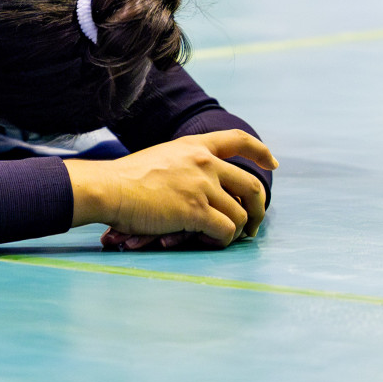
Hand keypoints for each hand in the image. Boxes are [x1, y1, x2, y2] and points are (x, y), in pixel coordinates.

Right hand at [70, 130, 276, 247]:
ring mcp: (201, 186)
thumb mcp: (162, 157)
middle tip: (253, 224)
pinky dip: (223, 241)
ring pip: (241, 214)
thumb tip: (206, 185)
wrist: (109, 188)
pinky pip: (226, 231)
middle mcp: (204, 162)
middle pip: (252, 185)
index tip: (272, 162)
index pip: (238, 140)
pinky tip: (210, 242)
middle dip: (259, 208)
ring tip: (223, 238)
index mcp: (194, 146)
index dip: (260, 151)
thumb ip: (186, 164)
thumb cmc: (126, 178)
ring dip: (237, 230)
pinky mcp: (196, 211)